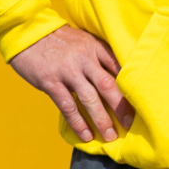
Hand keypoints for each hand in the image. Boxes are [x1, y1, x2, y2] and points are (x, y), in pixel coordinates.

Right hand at [9, 26, 133, 142]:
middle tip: (130, 124)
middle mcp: (84, 58)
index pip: (118, 67)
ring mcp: (68, 71)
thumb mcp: (84, 40)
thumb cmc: (59, 39)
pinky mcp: (51, 82)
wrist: (28, 33)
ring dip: (102, 119)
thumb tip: (117, 76)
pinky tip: (86, 134)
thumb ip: (98, 55)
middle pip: (108, 85)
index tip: (139, 101)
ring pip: (90, 99)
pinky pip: (68, 106)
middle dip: (121, 107)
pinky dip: (78, 122)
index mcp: (95, 47)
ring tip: (110, 135)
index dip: (129, 86)